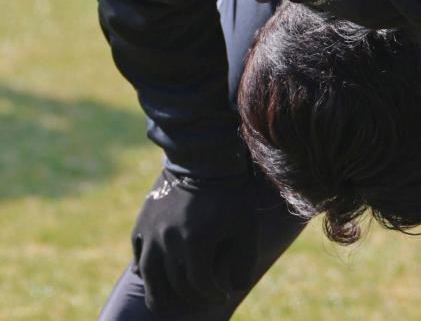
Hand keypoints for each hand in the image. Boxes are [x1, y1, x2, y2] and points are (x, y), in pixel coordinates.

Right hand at [131, 169, 259, 312]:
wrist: (204, 154)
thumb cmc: (230, 189)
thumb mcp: (246, 223)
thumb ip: (244, 259)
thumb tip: (237, 286)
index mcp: (196, 244)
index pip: (200, 285)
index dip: (213, 294)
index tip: (222, 294)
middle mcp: (169, 242)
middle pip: (175, 283)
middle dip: (191, 295)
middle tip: (201, 297)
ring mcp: (153, 231)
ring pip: (150, 274)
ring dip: (159, 292)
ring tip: (166, 302)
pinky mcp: (144, 219)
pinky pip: (138, 251)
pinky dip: (143, 265)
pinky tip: (149, 274)